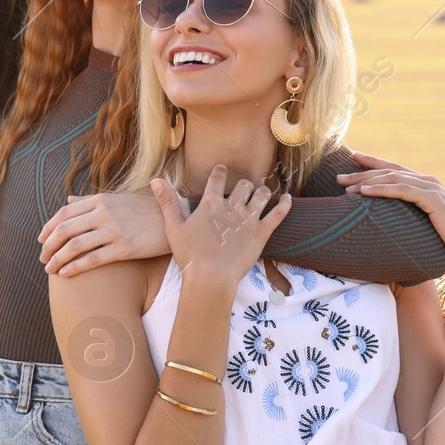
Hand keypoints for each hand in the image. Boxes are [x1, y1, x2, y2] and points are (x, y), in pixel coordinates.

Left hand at [37, 191, 171, 276]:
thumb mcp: (118, 198)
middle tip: (42, 258)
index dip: (48, 228)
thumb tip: (68, 201)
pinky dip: (74, 267)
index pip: (64, 213)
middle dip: (49, 246)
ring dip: (57, 259)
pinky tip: (65, 274)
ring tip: (50, 269)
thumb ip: (91, 201)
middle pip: (65, 229)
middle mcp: (104, 212)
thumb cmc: (147, 208)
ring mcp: (114, 230)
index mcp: (101, 200)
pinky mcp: (124, 248)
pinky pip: (92, 259)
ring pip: (74, 246)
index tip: (42, 240)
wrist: (177, 217)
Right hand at [152, 165, 290, 284]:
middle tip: (245, 187)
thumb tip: (156, 180)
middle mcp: (232, 207)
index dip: (220, 171)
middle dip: (244, 185)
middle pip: (243, 186)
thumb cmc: (190, 255)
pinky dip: (285, 204)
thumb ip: (167, 202)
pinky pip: (278, 214)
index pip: (217, 179)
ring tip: (263, 192)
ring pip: (262, 196)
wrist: (210, 276)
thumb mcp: (173, 227)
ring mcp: (249, 219)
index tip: (222, 168)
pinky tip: (288, 199)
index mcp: (211, 203)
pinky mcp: (262, 233)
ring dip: (263, 191)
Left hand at [337, 150, 444, 267]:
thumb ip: (409, 216)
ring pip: (392, 179)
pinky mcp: (433, 199)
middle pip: (388, 172)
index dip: (372, 162)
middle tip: (339, 177)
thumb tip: (387, 221)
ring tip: (345, 187)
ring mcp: (431, 188)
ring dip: (367, 181)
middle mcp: (427, 181)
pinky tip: (365, 192)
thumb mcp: (423, 224)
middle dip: (361, 173)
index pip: (393, 169)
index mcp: (425, 184)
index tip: (352, 157)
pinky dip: (382, 189)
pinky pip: (402, 190)